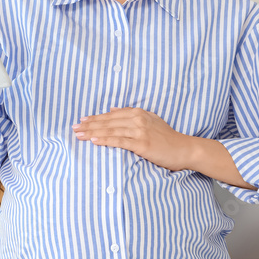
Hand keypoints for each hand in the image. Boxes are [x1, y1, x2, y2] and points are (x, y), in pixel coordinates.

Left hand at [72, 107, 193, 171]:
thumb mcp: (150, 120)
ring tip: (79, 135)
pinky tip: (93, 141)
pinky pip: (119, 142)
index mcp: (137, 112)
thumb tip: (111, 108)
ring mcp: (139, 131)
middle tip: (74, 128)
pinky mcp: (142, 144)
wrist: (184, 149)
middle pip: (107, 122)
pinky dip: (105, 140)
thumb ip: (130, 114)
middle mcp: (137, 119)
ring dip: (92, 133)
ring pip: (110, 131)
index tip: (81, 121)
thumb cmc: (166, 137)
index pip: (111, 115)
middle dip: (89, 125)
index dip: (94, 118)